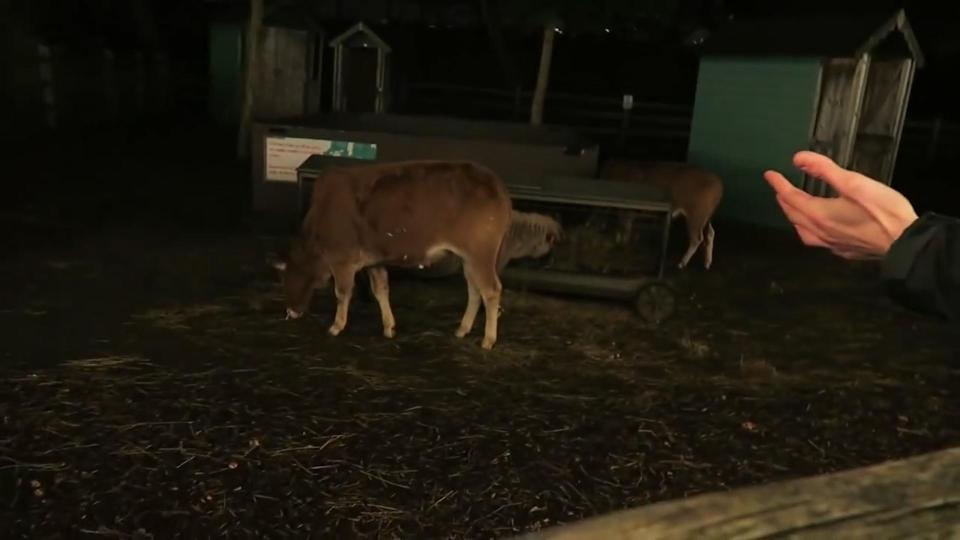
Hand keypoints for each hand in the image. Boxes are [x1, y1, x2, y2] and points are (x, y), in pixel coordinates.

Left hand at [763, 151, 918, 259]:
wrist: (905, 242)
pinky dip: (810, 230)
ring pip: (803, 232)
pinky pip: (818, 241)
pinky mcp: (845, 252)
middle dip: (784, 201)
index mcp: (819, 214)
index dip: (779, 185)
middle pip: (794, 216)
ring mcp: (832, 245)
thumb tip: (797, 159)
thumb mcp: (854, 183)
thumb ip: (824, 170)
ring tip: (794, 208)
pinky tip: (818, 228)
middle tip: (779, 190)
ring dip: (795, 218)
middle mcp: (820, 233)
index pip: (790, 198)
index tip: (769, 175)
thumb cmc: (882, 210)